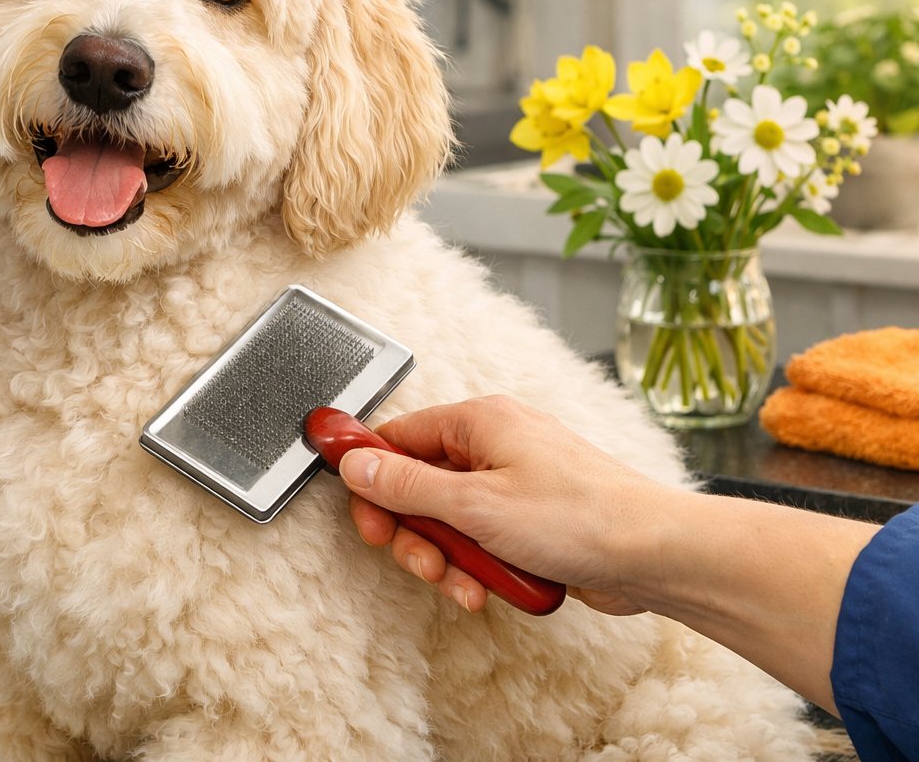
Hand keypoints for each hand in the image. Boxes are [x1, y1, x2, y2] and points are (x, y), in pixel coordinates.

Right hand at [339, 395, 676, 614]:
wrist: (655, 555)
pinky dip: (477, 566)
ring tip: (463, 582)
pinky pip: (481, 539)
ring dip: (446, 558)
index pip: (398, 438)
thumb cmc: (581, 517)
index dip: (372, 478)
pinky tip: (488, 588)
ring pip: (449, 520)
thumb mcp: (475, 505)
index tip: (365, 515)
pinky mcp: (528, 520)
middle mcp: (494, 446)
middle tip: (420, 560)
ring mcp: (512, 483)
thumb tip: (357, 464)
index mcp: (478, 423)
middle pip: (419, 486)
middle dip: (415, 532)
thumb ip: (408, 485)